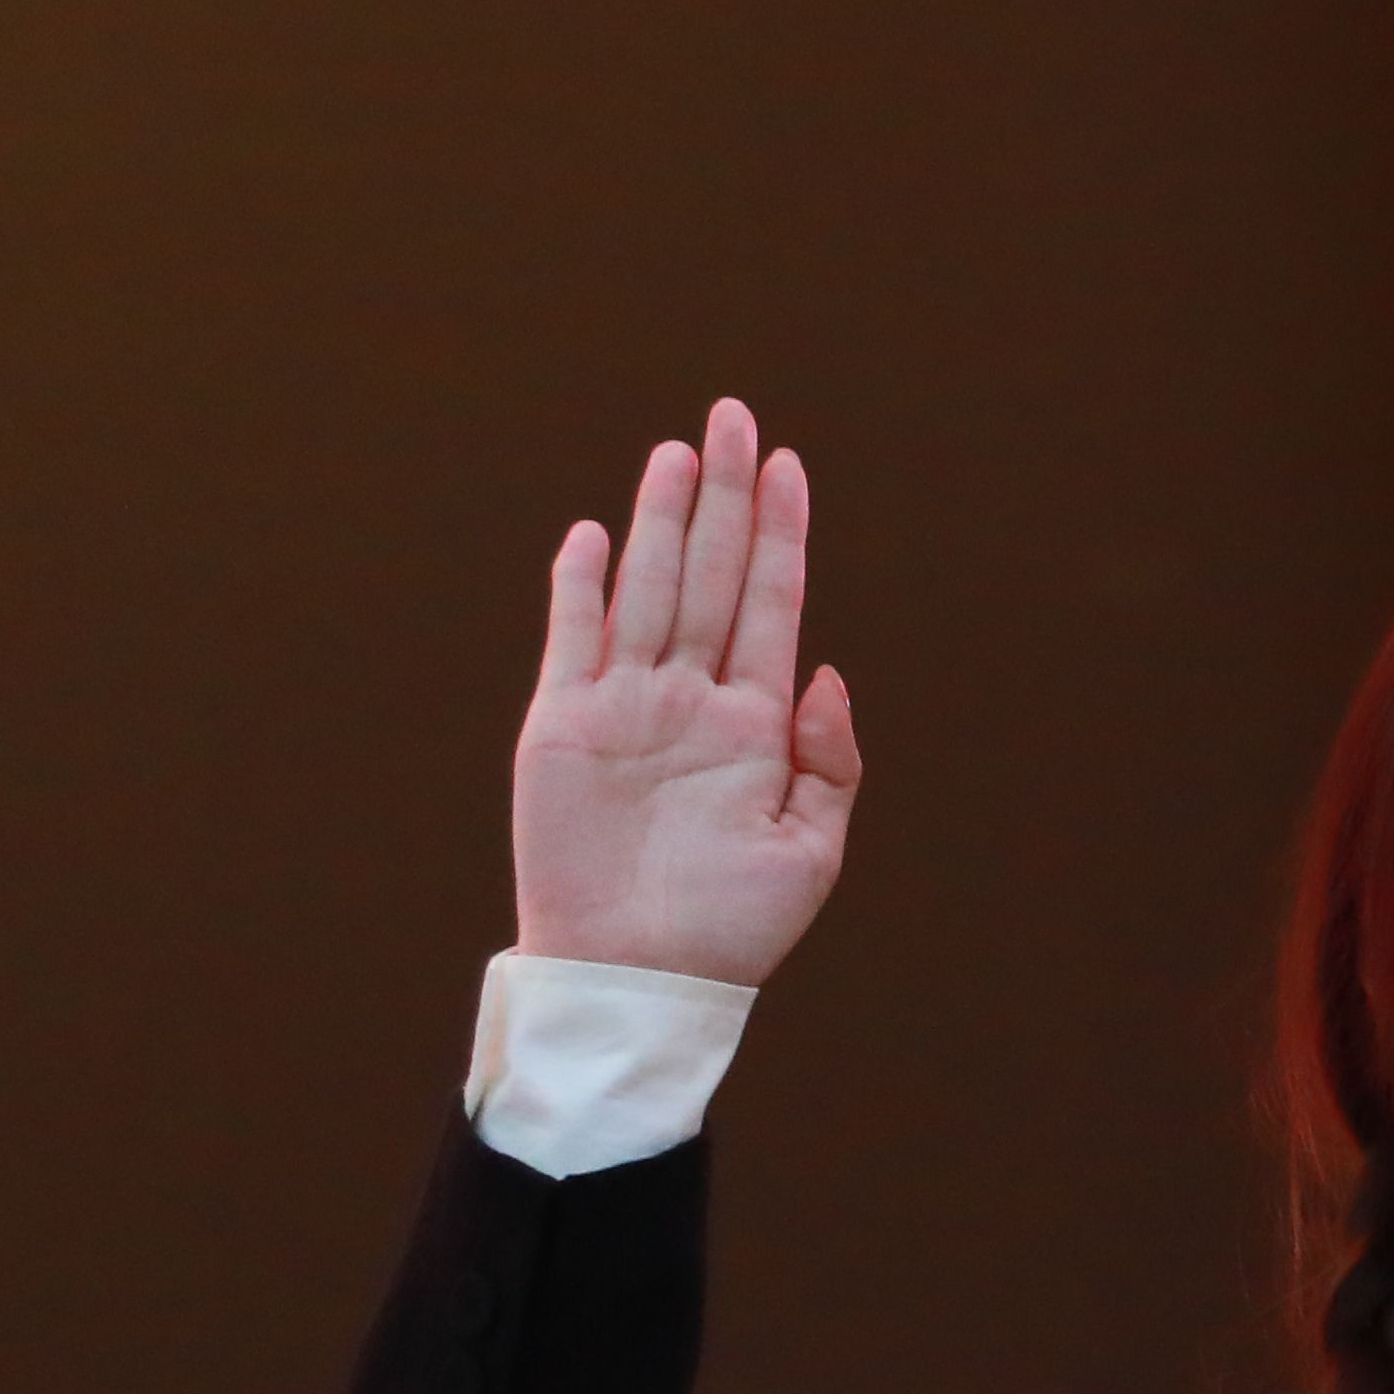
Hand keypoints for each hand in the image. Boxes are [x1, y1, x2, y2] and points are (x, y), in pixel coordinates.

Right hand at [514, 398, 862, 985]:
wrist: (643, 979)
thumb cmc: (732, 930)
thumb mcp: (812, 850)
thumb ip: (830, 760)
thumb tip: (826, 673)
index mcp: (755, 724)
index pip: (771, 602)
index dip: (781, 532)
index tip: (789, 464)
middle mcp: (691, 700)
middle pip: (713, 574)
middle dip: (727, 496)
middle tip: (736, 415)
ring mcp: (626, 707)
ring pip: (649, 589)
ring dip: (663, 520)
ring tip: (680, 452)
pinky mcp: (563, 727)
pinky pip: (573, 641)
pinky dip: (582, 588)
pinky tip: (595, 535)